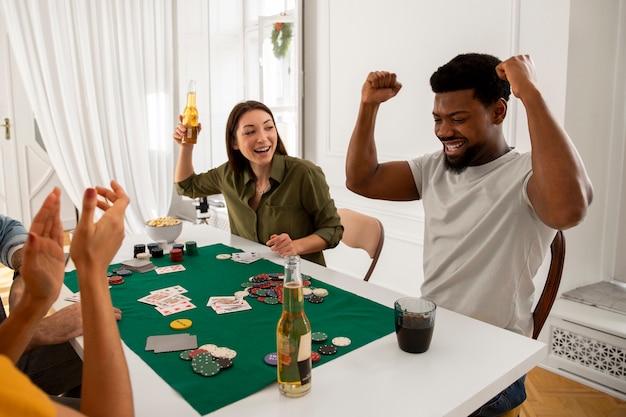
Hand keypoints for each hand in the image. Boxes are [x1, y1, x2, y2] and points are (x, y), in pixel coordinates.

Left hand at [20, 188, 64, 304]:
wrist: (41, 297)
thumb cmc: (36, 285)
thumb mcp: (32, 268)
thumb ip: (31, 251)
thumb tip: (32, 234)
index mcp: (35, 244)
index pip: (41, 221)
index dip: (47, 208)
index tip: (53, 196)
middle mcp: (41, 243)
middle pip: (47, 219)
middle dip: (51, 205)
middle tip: (56, 191)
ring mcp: (48, 247)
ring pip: (52, 225)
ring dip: (55, 212)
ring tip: (59, 200)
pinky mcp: (55, 253)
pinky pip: (58, 235)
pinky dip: (60, 225)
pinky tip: (62, 220)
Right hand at [70, 180, 129, 273]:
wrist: (92, 271)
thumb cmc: (87, 252)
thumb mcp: (84, 226)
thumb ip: (88, 206)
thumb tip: (91, 190)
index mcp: (113, 220)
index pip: (122, 199)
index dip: (117, 189)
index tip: (110, 183)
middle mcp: (119, 226)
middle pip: (119, 205)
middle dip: (109, 195)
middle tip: (97, 191)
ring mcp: (118, 234)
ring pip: (116, 215)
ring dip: (107, 206)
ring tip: (94, 203)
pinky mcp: (115, 240)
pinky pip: (114, 224)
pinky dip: (107, 216)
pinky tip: (96, 219)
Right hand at [173, 114, 202, 144]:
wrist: (189, 145)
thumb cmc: (192, 137)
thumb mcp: (196, 132)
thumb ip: (198, 128)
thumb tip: (199, 123)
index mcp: (184, 125)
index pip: (181, 120)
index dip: (180, 117)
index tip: (180, 115)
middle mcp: (180, 127)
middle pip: (179, 125)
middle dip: (181, 127)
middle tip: (185, 130)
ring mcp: (177, 131)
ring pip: (177, 130)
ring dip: (180, 132)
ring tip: (184, 135)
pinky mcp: (174, 136)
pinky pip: (174, 134)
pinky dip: (177, 136)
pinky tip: (181, 137)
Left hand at [266, 233, 297, 257]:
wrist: (294, 246)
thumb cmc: (285, 242)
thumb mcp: (280, 237)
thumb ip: (275, 237)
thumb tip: (271, 238)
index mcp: (285, 236)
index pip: (278, 238)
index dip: (272, 241)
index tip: (268, 243)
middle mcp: (289, 240)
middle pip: (278, 245)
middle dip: (273, 248)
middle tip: (272, 248)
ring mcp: (291, 246)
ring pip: (280, 251)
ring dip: (277, 251)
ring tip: (278, 250)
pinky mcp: (292, 252)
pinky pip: (284, 254)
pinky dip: (281, 254)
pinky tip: (281, 253)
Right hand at [361, 71, 401, 103]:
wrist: (373, 100)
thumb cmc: (382, 96)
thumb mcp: (393, 93)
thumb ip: (398, 86)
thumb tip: (397, 81)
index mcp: (390, 77)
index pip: (393, 75)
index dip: (391, 83)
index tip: (388, 88)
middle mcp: (384, 74)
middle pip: (387, 74)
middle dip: (385, 84)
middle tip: (382, 88)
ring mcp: (377, 73)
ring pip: (381, 76)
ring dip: (379, 84)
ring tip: (377, 87)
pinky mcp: (371, 74)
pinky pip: (374, 77)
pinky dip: (374, 84)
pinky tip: (373, 86)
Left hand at [495, 55, 538, 98]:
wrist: (527, 89)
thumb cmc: (528, 86)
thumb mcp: (528, 75)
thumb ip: (522, 70)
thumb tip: (518, 74)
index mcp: (528, 59)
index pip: (515, 64)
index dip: (515, 72)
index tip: (520, 77)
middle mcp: (522, 57)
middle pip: (508, 64)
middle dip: (511, 73)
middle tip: (517, 79)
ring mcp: (515, 59)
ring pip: (503, 67)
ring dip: (507, 75)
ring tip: (514, 79)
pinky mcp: (508, 63)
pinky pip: (498, 68)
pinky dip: (501, 76)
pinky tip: (510, 79)